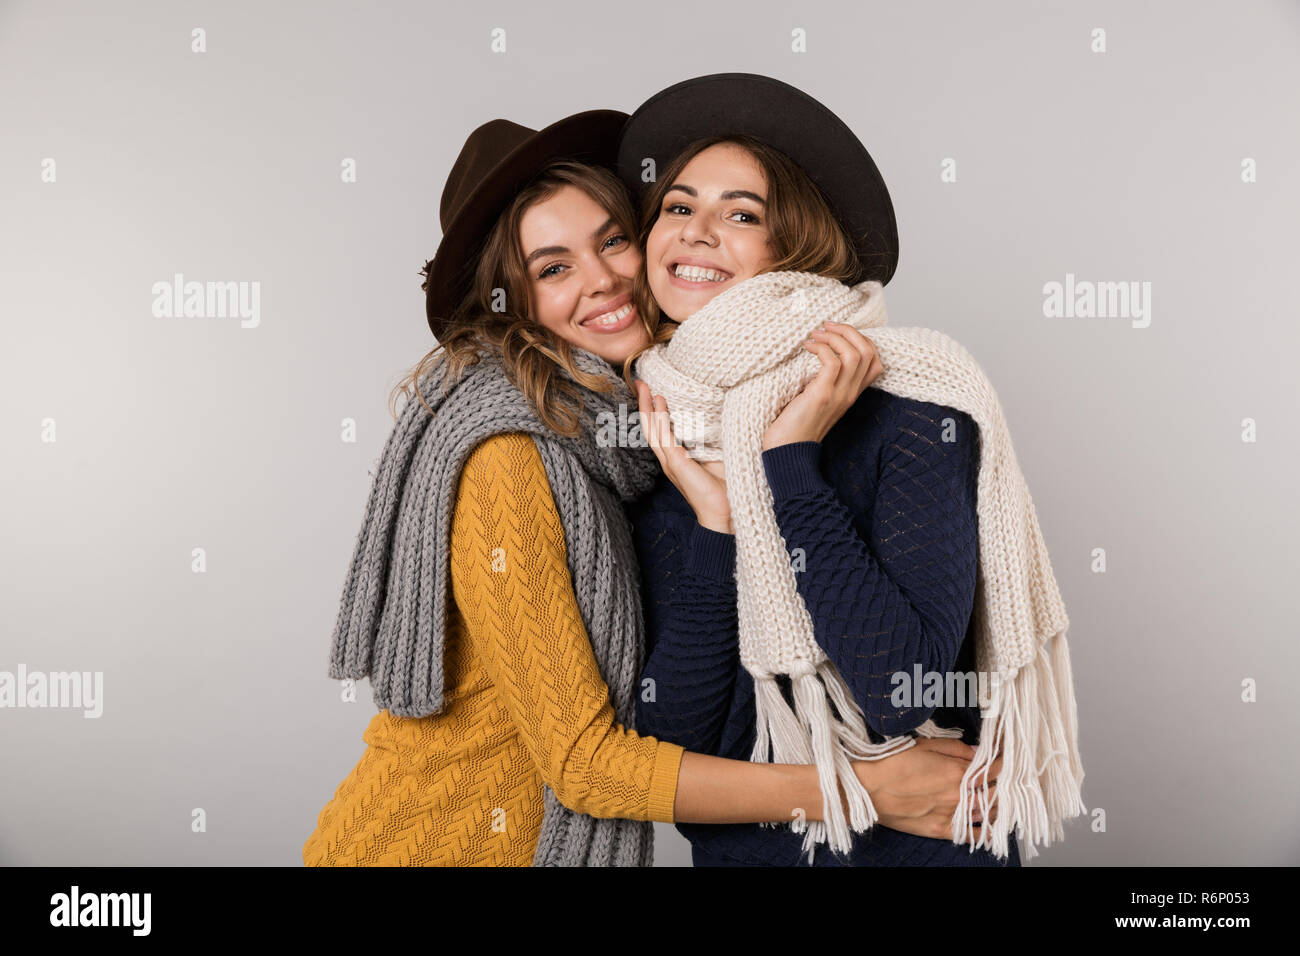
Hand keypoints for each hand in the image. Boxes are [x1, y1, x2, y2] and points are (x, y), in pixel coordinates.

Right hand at [634, 379, 732, 533]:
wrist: (726, 510)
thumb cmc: (725, 486)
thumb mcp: (717, 456)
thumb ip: (712, 440)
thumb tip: (721, 418)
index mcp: (676, 458)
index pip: (660, 430)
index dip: (654, 410)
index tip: (653, 390)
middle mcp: (669, 459)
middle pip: (649, 427)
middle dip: (644, 404)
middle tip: (640, 382)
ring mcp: (670, 461)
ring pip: (652, 429)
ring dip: (647, 407)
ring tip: (645, 387)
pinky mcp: (676, 463)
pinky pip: (664, 436)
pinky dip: (661, 418)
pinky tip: (660, 403)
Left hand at [762, 321, 883, 450]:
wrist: (787, 451)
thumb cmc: (795, 424)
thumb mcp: (817, 397)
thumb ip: (825, 380)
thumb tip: (818, 353)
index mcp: (851, 393)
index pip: (875, 360)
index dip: (860, 339)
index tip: (837, 331)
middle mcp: (850, 393)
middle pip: (868, 351)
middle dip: (848, 330)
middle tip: (825, 325)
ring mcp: (838, 395)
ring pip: (854, 354)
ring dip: (834, 337)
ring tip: (815, 334)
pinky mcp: (822, 395)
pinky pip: (832, 362)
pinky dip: (821, 348)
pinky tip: (807, 347)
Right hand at [850, 738, 1002, 842]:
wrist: (867, 789)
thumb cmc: (892, 763)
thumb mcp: (924, 745)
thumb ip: (955, 748)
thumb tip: (978, 752)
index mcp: (955, 771)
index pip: (994, 768)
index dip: (1005, 762)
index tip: (1009, 757)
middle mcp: (958, 795)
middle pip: (996, 792)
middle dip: (1006, 783)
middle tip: (1011, 777)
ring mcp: (950, 815)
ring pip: (988, 813)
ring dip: (999, 804)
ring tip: (1004, 797)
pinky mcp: (940, 830)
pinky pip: (972, 834)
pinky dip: (986, 831)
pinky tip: (993, 825)